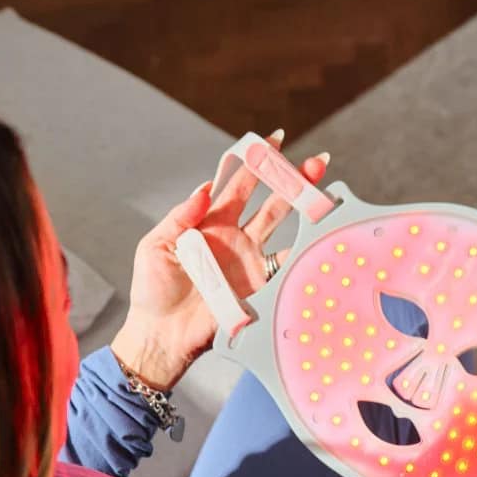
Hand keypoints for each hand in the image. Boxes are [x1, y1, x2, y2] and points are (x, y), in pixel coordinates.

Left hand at [111, 130, 328, 389]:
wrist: (160, 335)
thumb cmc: (152, 291)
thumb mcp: (155, 246)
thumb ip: (180, 217)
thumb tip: (205, 188)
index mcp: (209, 223)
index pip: (237, 185)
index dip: (254, 162)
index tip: (273, 141)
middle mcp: (234, 239)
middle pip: (269, 202)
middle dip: (292, 181)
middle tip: (315, 163)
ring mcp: (248, 262)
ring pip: (282, 229)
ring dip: (303, 211)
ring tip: (324, 193)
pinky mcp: (256, 288)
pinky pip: (282, 267)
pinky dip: (300, 254)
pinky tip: (316, 238)